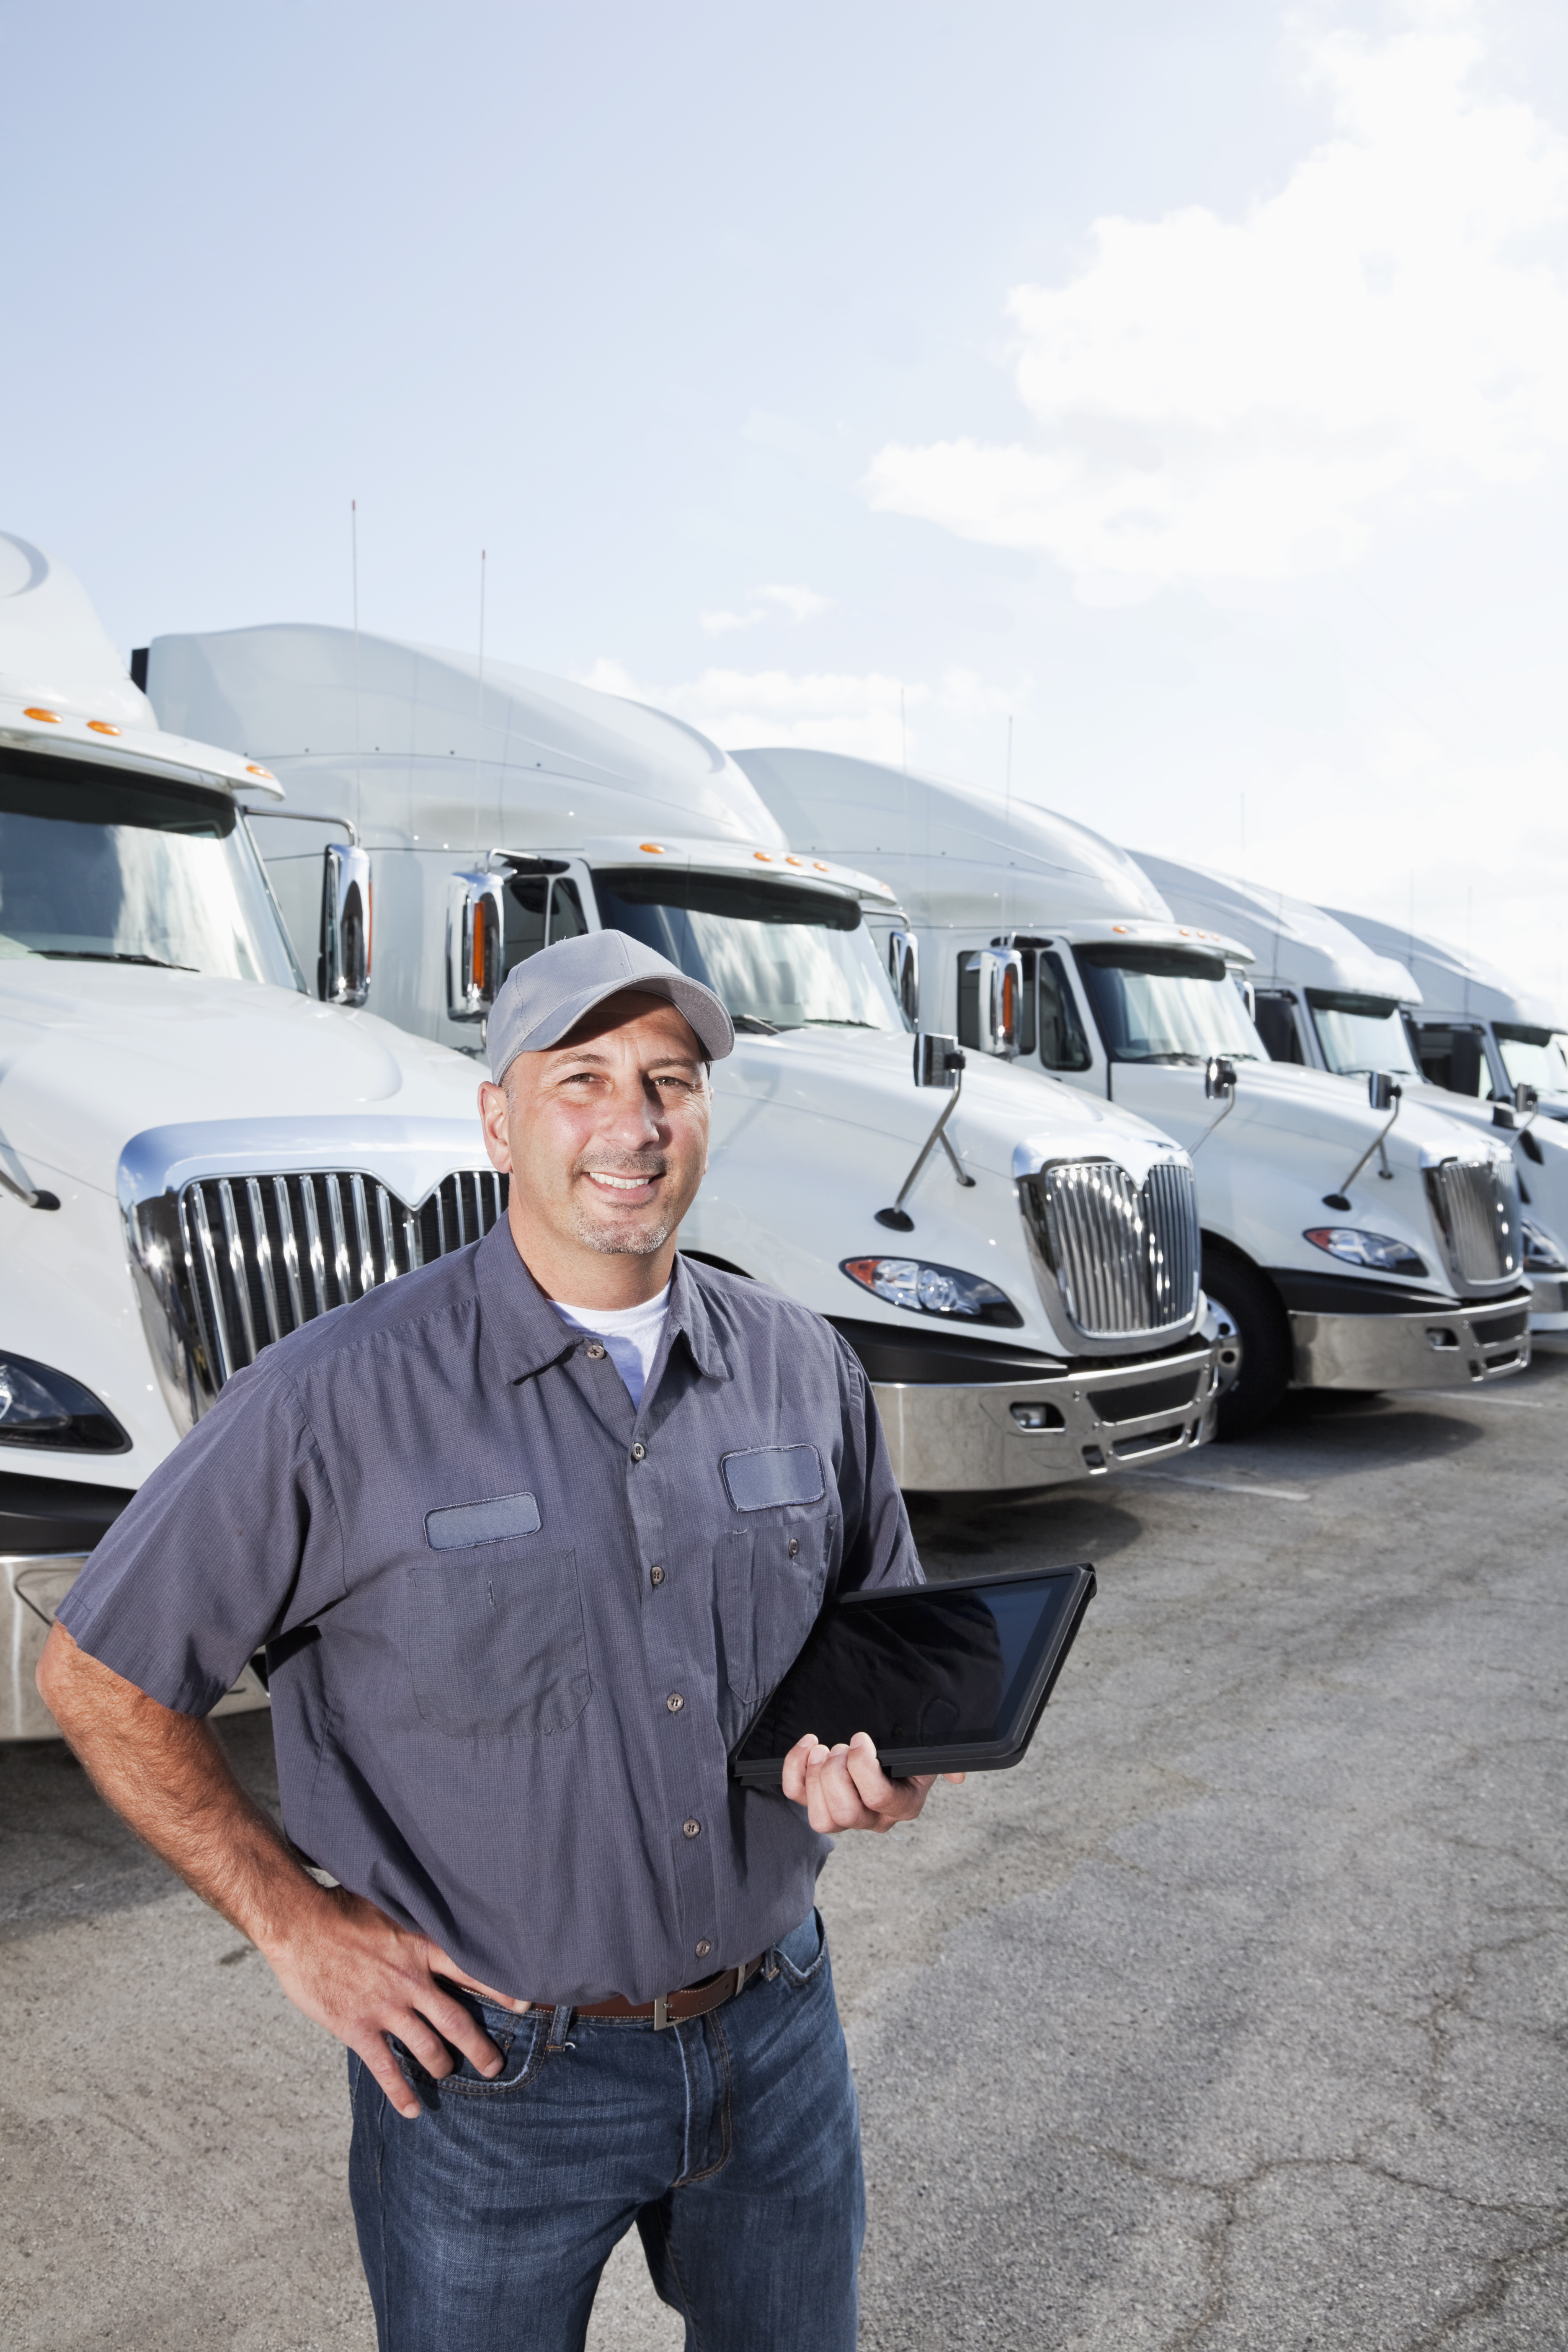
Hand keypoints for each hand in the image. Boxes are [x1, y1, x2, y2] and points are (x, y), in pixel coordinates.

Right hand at [262, 1884, 529, 2120]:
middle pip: (457, 2021)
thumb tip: (440, 1915)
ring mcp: (385, 2007)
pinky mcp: (357, 2028)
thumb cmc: (343, 1908)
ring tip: (450, 2074)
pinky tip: (413, 2109)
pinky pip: (386, 2068)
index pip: (473, 1972)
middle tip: (495, 2065)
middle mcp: (411, 1980)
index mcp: (422, 1947)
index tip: (525, 2006)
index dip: (502, 1990)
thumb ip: (417, 1922)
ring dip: (443, 2066)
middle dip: (481, 2047)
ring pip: (427, 2048)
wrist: (299, 1924)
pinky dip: (401, 2092)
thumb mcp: (391, 1906)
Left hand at [780, 1729, 964, 1833]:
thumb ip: (942, 1762)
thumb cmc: (906, 1750)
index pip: (879, 1798)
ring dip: (815, 1778)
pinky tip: (806, 1746)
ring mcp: (845, 1816)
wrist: (885, 1746)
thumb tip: (957, 1776)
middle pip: (847, 1814)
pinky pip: (797, 1800)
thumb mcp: (926, 1751)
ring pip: (822, 1820)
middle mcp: (874, 1818)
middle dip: (836, 1773)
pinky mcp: (818, 1803)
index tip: (859, 1738)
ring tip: (822, 1749)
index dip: (862, 1767)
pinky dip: (793, 1772)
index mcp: (904, 1804)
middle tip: (839, 1747)